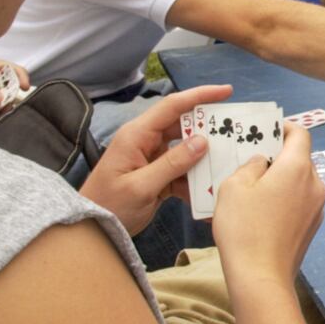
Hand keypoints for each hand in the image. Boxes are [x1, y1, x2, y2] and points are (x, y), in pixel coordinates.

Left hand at [78, 84, 226, 235]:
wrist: (89, 231)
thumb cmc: (108, 206)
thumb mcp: (140, 187)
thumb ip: (172, 163)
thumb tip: (202, 141)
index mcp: (137, 135)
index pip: (172, 106)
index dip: (200, 95)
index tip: (227, 91)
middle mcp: (145, 142)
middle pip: (182, 126)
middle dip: (207, 128)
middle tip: (235, 131)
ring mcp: (151, 159)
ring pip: (185, 150)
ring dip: (203, 158)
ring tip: (226, 162)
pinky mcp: (156, 176)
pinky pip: (181, 171)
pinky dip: (193, 180)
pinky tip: (204, 193)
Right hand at [213, 121, 324, 283]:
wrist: (260, 277)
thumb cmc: (244, 229)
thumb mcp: (234, 186)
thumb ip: (249, 165)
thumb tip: (260, 163)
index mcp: (297, 168)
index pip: (300, 134)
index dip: (284, 128)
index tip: (267, 130)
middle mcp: (314, 184)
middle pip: (299, 159)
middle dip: (277, 157)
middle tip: (251, 161)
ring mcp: (316, 208)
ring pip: (298, 182)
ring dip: (279, 180)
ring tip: (252, 190)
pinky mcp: (312, 228)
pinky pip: (298, 203)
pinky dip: (283, 200)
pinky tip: (260, 212)